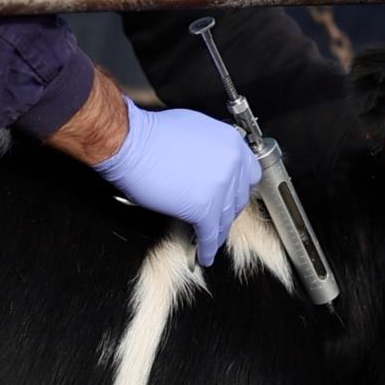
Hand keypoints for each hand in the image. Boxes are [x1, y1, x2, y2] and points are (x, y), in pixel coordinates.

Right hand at [46, 68, 260, 266]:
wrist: (133, 144)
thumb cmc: (154, 134)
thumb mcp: (196, 129)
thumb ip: (213, 148)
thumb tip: (213, 162)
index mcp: (231, 143)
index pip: (250, 174)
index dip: (239, 188)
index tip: (234, 196)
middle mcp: (231, 165)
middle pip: (238, 199)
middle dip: (229, 212)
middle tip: (220, 218)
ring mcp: (219, 188)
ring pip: (225, 219)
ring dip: (218, 233)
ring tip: (212, 241)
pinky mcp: (203, 209)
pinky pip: (209, 234)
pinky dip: (207, 248)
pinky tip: (205, 255)